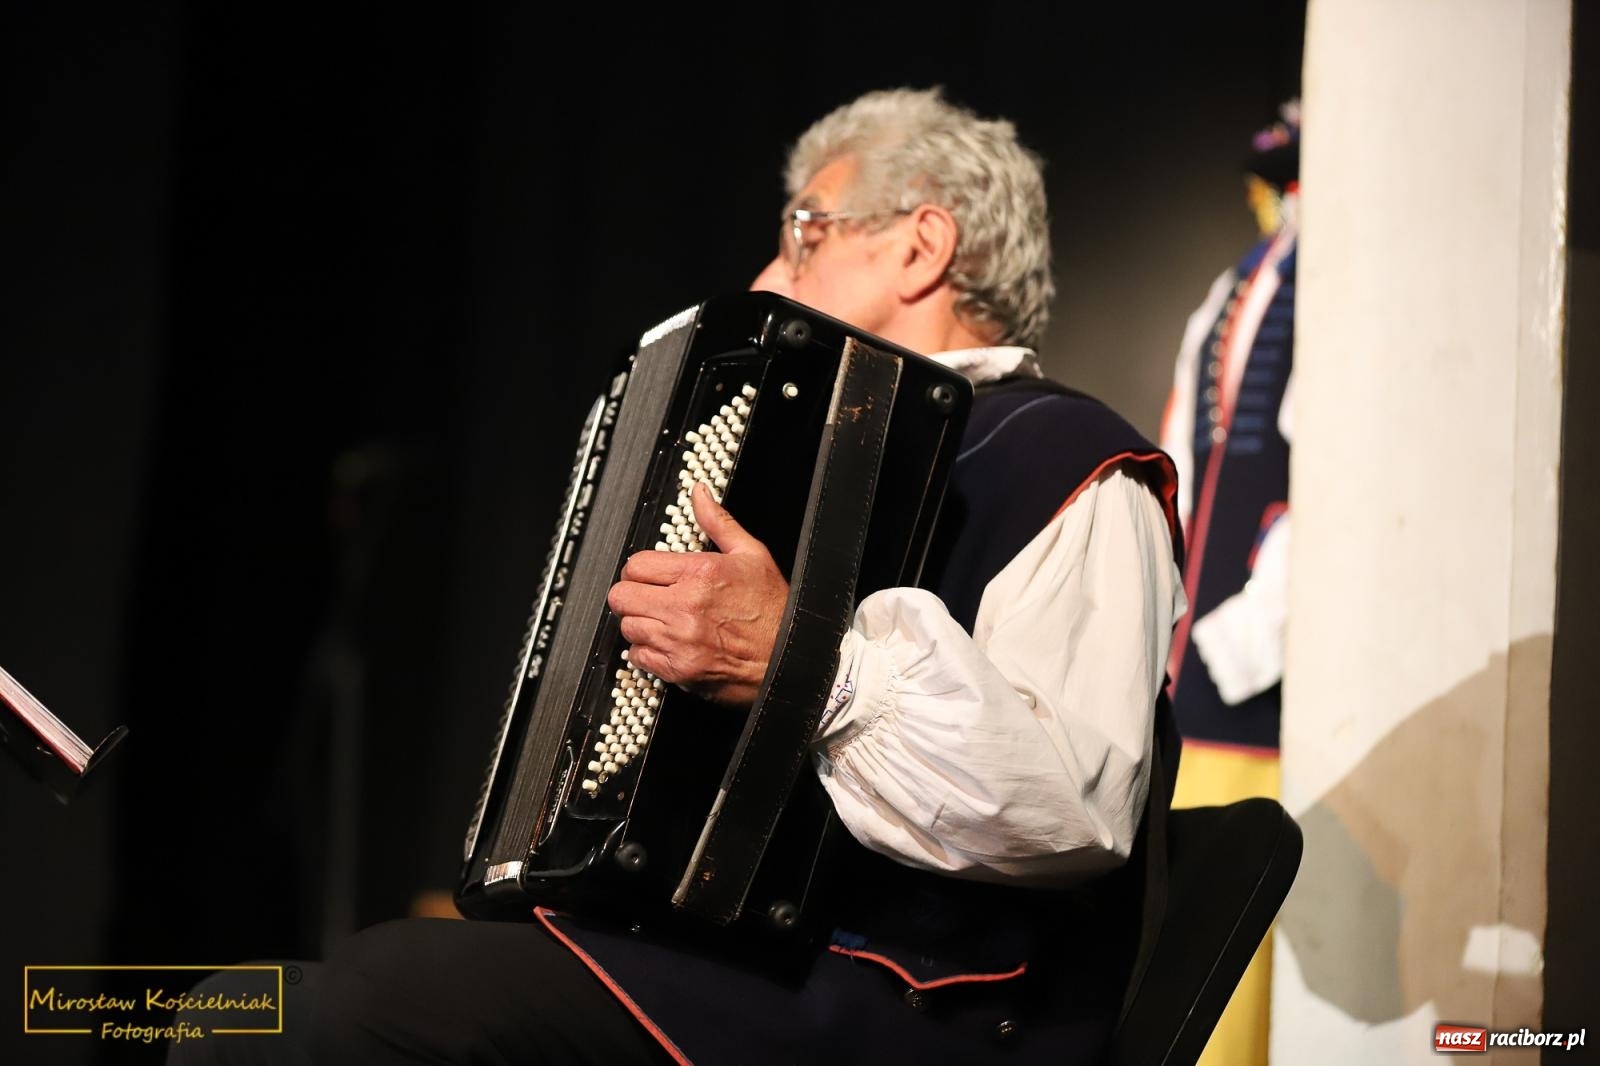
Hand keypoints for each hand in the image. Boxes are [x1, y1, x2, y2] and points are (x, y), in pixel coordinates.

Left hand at [606, 483, 787, 708]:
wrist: (788, 657)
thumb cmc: (773, 610)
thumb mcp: (752, 555)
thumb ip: (718, 522)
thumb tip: (700, 495)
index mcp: (700, 574)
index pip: (636, 565)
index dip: (638, 569)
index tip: (648, 575)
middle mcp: (685, 607)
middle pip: (621, 596)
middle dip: (632, 594)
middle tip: (648, 596)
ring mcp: (679, 640)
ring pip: (627, 626)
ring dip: (639, 622)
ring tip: (661, 620)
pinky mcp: (678, 669)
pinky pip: (637, 656)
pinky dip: (647, 650)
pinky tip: (666, 642)